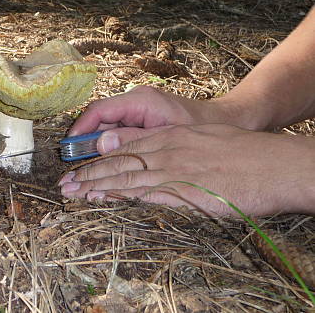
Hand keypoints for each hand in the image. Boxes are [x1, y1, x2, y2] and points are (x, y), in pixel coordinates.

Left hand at [59, 124, 314, 215]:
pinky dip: (121, 194)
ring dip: (95, 184)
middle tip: (64, 183)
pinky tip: (104, 198)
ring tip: (72, 191)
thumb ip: (169, 143)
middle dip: (87, 171)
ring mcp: (173, 169)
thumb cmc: (240, 152)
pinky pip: (145, 191)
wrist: (271, 163)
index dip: (97, 155)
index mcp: (169, 136)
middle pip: (117, 159)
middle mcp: (165, 149)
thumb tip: (144, 150)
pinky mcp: (183, 189)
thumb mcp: (199, 139)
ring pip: (125, 175)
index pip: (123, 144)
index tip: (78, 165)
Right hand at [69, 86, 247, 153]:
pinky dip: (107, 151)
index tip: (68, 148)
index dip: (80, 129)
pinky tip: (100, 168)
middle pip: (98, 121)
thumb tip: (100, 144)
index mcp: (140, 100)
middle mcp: (134, 103)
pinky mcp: (141, 122)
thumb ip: (133, 139)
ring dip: (93, 150)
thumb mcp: (168, 134)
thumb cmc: (202, 126)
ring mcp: (137, 112)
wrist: (228, 120)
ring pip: (105, 130)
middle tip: (69, 168)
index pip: (99, 111)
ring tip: (78, 173)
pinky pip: (117, 135)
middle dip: (82, 144)